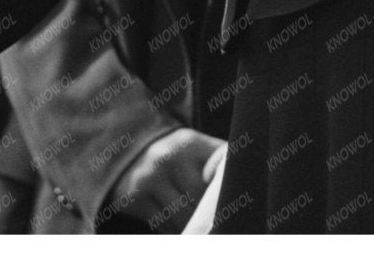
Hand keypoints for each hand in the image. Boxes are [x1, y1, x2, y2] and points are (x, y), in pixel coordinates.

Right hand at [102, 128, 225, 231]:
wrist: (128, 152)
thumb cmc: (175, 153)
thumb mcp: (195, 146)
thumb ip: (217, 159)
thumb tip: (244, 178)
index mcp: (189, 143)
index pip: (217, 169)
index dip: (225, 186)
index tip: (231, 198)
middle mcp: (167, 159)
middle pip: (199, 196)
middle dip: (209, 209)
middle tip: (219, 219)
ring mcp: (149, 179)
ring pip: (180, 214)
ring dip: (193, 224)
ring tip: (204, 228)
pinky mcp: (134, 199)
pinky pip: (162, 223)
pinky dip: (174, 229)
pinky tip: (183, 229)